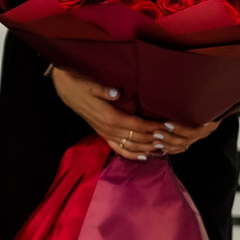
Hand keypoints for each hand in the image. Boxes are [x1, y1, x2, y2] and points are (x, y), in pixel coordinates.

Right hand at [51, 69, 212, 159]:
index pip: (137, 125)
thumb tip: (117, 92)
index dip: (154, 127)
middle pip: (137, 138)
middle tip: (174, 138)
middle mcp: (109, 129)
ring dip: (148, 148)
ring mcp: (105, 134)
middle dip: (156, 139)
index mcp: (109, 116)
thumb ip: (104, 89)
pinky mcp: (103, 135)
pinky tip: (144, 157)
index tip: (169, 126)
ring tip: (165, 147)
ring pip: (130, 147)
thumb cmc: (80, 82)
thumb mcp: (90, 83)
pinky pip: (119, 149)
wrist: (65, 89)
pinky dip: (132, 155)